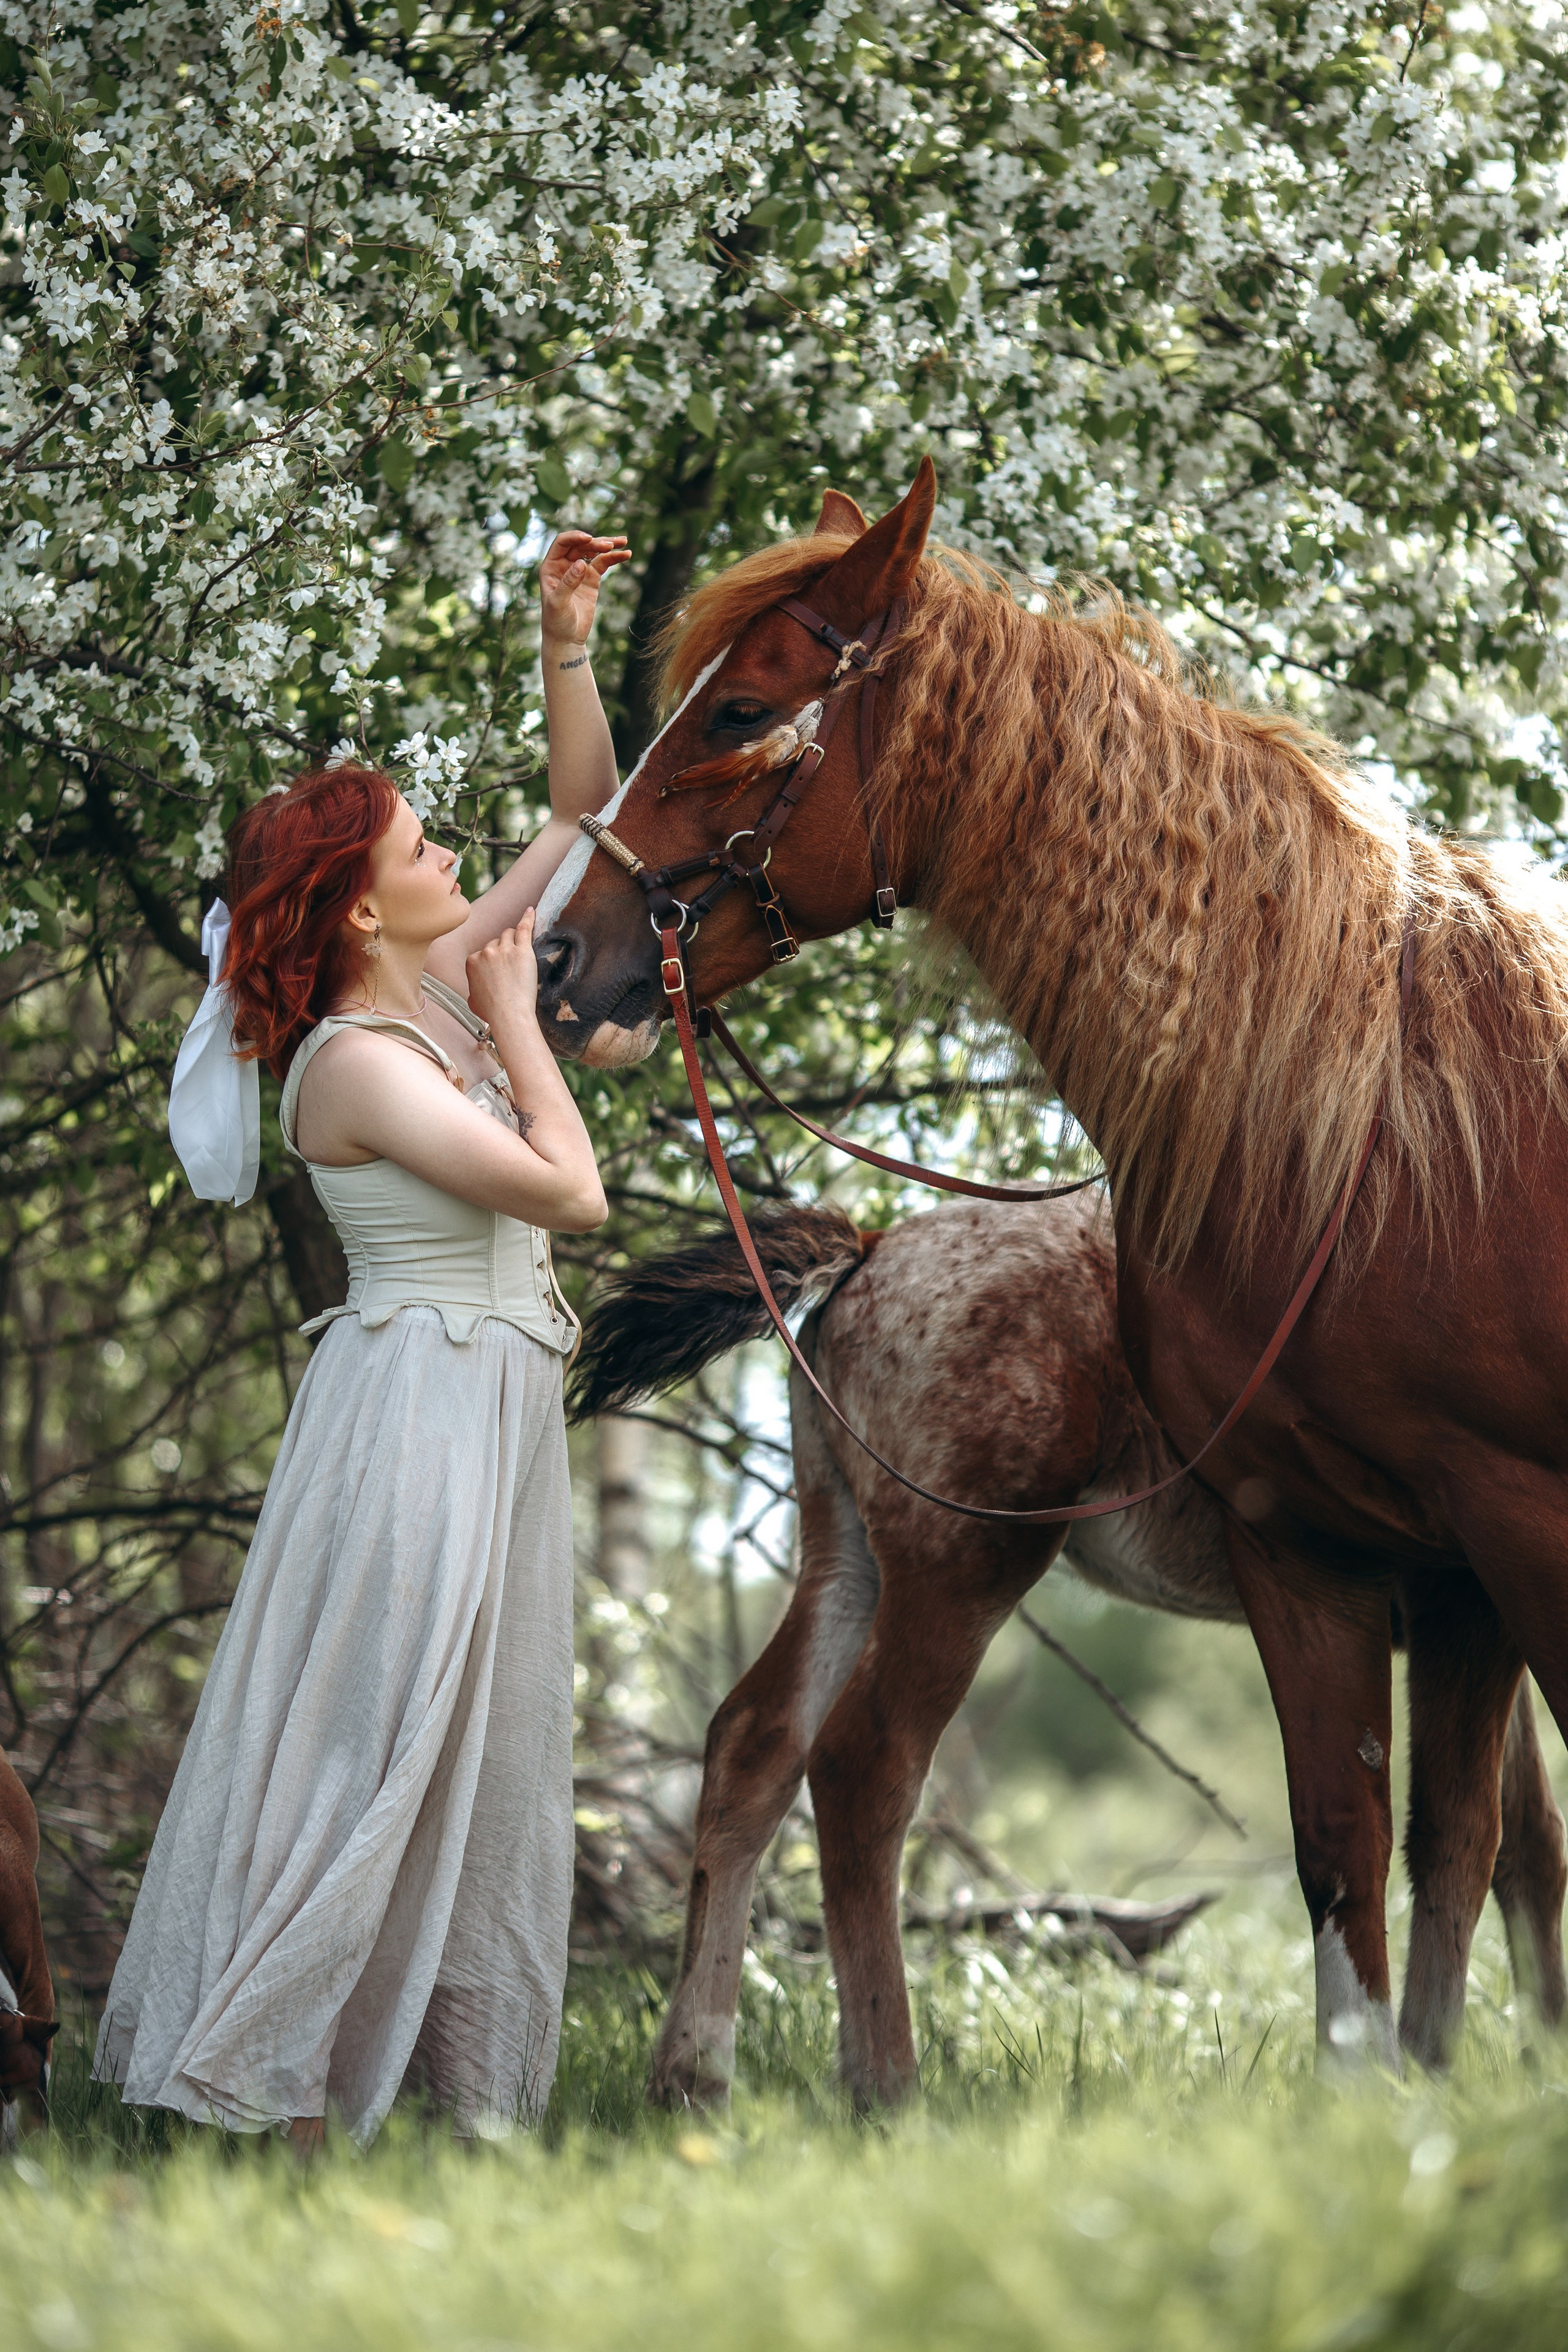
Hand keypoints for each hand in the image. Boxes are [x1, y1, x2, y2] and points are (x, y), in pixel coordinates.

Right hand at [466, 908, 540, 1033]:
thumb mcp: (473, 1000)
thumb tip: (475, 990)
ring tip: (521, 950)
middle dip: (503, 951)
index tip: (499, 972)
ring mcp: (504, 949)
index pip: (483, 952)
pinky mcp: (522, 951)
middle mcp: (486, 951)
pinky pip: (524, 928)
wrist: (509, 1015)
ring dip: (514, 939)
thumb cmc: (492, 1012)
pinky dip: (528, 918)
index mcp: (472, 961)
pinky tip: (531, 911)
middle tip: (512, 967)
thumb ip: (472, 988)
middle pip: (496, 941)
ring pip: (509, 934)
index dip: (493, 962)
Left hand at [539, 529, 630, 646]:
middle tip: (611, 545)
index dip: (576, 537)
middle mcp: (564, 565)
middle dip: (596, 542)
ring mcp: (579, 571)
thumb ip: (568, 583)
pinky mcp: (591, 579)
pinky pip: (603, 564)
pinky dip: (614, 558)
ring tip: (623, 542)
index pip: (563, 543)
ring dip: (608, 546)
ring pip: (593, 551)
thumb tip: (581, 563)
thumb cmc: (556, 622)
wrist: (566, 639)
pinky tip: (625, 554)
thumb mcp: (558, 603)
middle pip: (581, 545)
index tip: (590, 539)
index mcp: (550, 567)